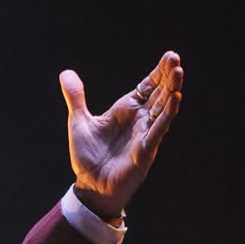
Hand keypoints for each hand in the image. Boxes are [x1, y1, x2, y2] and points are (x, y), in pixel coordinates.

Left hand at [59, 50, 183, 218]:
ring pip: (161, 109)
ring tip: (179, 72)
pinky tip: (175, 99)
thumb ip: (76, 98)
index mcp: (126, 111)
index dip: (158, 73)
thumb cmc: (87, 157)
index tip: (169, 56)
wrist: (89, 187)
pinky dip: (166, 115)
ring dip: (171, 91)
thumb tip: (66, 73)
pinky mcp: (145, 150)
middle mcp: (139, 121)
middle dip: (167, 77)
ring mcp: (144, 135)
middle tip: (176, 59)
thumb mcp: (79, 122)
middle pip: (158, 94)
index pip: (147, 87)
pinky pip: (157, 130)